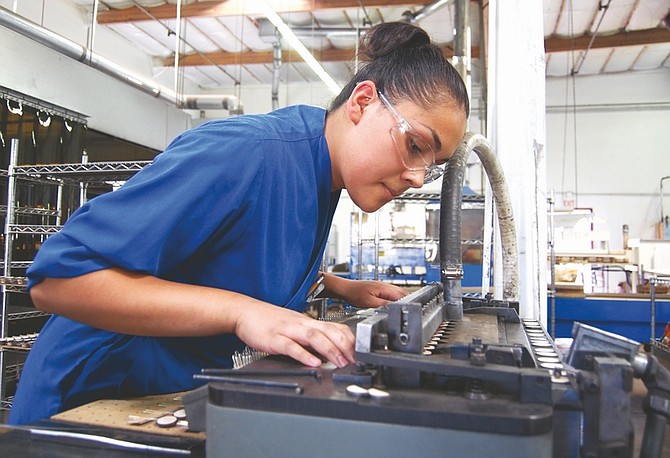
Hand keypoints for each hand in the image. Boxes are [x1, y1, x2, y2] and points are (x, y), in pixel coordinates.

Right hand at [234, 301, 354, 367]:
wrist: (244, 312)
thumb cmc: (268, 320)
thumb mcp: (294, 325)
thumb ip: (310, 337)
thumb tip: (329, 350)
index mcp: (307, 322)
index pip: (335, 327)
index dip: (350, 340)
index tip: (359, 353)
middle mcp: (301, 324)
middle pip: (329, 331)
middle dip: (345, 346)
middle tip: (356, 360)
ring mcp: (288, 330)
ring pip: (314, 337)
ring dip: (330, 350)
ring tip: (341, 362)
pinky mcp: (274, 339)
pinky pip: (291, 346)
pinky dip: (304, 355)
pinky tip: (313, 363)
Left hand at [323, 274, 406, 307]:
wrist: (345, 289)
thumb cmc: (354, 294)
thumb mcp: (369, 303)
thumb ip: (383, 305)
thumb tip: (394, 308)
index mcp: (384, 288)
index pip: (401, 296)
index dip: (407, 303)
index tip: (411, 310)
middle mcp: (385, 285)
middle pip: (401, 293)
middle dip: (406, 302)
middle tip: (411, 312)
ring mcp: (382, 286)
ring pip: (397, 293)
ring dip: (401, 300)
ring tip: (404, 310)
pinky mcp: (379, 288)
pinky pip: (391, 293)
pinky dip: (395, 299)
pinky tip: (394, 305)